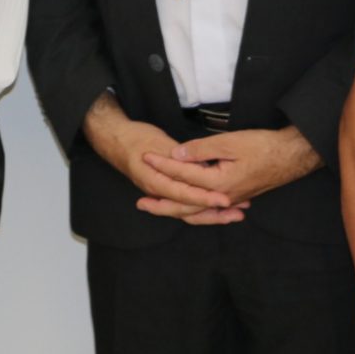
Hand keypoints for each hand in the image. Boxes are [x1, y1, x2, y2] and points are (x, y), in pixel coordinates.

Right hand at [83, 98, 243, 223]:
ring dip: (212, 214)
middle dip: (215, 213)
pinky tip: (219, 208)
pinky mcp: (165, 192)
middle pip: (188, 210)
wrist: (116, 139)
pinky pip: (185, 206)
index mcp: (155, 181)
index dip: (205, 198)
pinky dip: (203, 208)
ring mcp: (161, 194)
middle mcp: (158, 193)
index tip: (225, 200)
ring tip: (236, 215)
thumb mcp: (160, 143)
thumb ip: (180, 158)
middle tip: (238, 213)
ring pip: (189, 211)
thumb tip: (202, 166)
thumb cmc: (136, 138)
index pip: (184, 194)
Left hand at [140, 128, 322, 208]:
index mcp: (218, 183)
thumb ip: (200, 149)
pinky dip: (195, 209)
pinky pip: (209, 208)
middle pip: (185, 203)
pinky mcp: (236, 197)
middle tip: (140, 203)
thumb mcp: (229, 142)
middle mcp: (223, 197)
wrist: (291, 156)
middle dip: (162, 203)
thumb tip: (176, 154)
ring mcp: (230, 199)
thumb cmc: (263, 146)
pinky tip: (186, 207)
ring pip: (197, 209)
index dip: (163, 165)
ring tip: (156, 207)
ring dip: (176, 208)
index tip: (145, 158)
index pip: (183, 174)